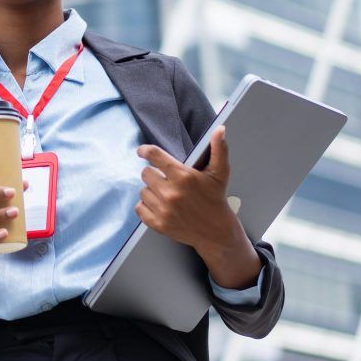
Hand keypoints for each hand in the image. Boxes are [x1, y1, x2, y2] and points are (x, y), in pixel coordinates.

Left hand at [134, 126, 242, 255]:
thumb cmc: (215, 199)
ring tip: (166, 195)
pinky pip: (139, 208)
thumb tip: (220, 129)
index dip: (145, 151)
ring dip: (151, 191)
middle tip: (166, 180)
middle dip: (154, 174)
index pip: (154, 156)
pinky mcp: (158, 224)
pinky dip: (146, 206)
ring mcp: (163, 210)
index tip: (142, 151)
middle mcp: (171, 193)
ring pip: (142, 191)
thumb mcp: (219, 173)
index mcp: (183, 176)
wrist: (216, 231)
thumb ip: (218, 149)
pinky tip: (159, 205)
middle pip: (145, 173)